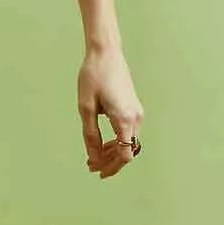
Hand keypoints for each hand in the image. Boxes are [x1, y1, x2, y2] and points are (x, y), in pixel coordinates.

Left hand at [78, 43, 143, 179]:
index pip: (124, 154)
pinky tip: (102, 145)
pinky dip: (116, 141)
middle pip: (127, 151)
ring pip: (128, 142)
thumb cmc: (93, 77)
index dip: (112, 166)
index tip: (97, 171)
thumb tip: (92, 157)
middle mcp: (135, 118)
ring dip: (112, 152)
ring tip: (93, 158)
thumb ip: (90, 134)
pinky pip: (128, 132)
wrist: (106, 53)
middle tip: (91, 168)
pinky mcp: (134, 108)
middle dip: (110, 162)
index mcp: (124, 119)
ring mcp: (137, 113)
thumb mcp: (86, 108)